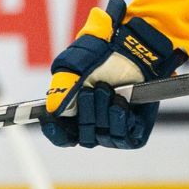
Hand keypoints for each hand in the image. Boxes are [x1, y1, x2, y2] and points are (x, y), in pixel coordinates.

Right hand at [38, 0, 186, 148]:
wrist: (133, 49)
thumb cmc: (101, 57)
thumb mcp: (73, 69)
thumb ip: (60, 90)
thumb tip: (53, 110)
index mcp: (76, 115)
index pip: (63, 137)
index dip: (56, 134)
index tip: (52, 123)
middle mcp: (95, 125)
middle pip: (84, 138)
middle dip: (86, 114)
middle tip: (92, 91)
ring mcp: (115, 128)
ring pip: (104, 138)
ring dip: (104, 114)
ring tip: (109, 91)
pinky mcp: (135, 129)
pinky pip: (125, 139)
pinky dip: (120, 122)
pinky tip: (120, 104)